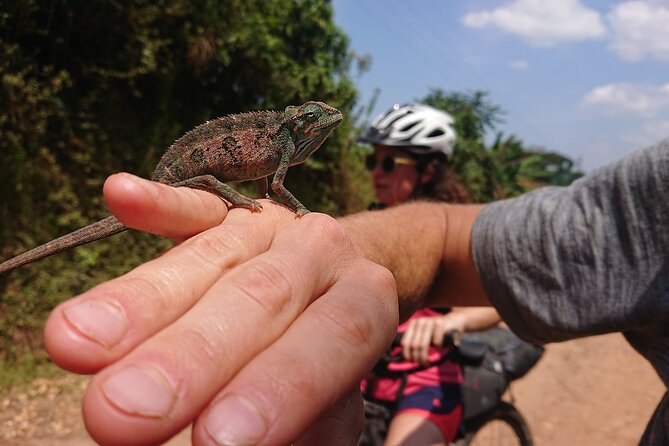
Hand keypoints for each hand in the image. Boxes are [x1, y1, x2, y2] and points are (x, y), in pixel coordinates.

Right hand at [43, 173, 398, 445]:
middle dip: (187, 355)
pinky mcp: (224, 211)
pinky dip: (157, 204)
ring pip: (208, 257)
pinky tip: (120, 195)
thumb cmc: (325, 360)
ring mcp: (269, 225)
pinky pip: (193, 204)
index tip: (216, 438)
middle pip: (259, 297)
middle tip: (120, 413)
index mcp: (363, 304)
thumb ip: (306, 421)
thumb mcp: (336, 402)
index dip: (276, 386)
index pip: (330, 340)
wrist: (336, 285)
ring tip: (73, 342)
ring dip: (139, 301)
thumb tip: (237, 439)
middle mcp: (321, 254)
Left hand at [400, 313, 465, 364]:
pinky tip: (439, 349)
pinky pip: (436, 341)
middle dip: (417, 358)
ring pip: (422, 345)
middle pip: (414, 345)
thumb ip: (415, 342)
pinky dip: (437, 348)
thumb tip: (407, 358)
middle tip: (423, 364)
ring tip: (427, 362)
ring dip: (424, 357)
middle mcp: (420, 321)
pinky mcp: (441, 324)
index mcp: (413, 324)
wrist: (454, 321)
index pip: (405, 342)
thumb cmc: (437, 332)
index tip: (412, 362)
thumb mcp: (424, 335)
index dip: (407, 354)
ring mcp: (430, 321)